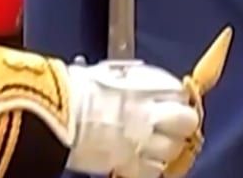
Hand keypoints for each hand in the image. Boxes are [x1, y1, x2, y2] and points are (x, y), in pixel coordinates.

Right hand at [63, 60, 202, 177]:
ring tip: (147, 149)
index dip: (176, 102)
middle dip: (180, 127)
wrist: (55, 111)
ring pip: (173, 150)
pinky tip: (135, 164)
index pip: (181, 94)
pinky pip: (152, 172)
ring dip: (164, 151)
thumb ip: (133, 83)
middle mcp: (152, 110)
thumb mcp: (110, 75)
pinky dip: (147, 170)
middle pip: (187, 122)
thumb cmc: (75, 88)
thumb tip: (137, 86)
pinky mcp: (130, 163)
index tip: (170, 106)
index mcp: (148, 83)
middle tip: (167, 131)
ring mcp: (143, 139)